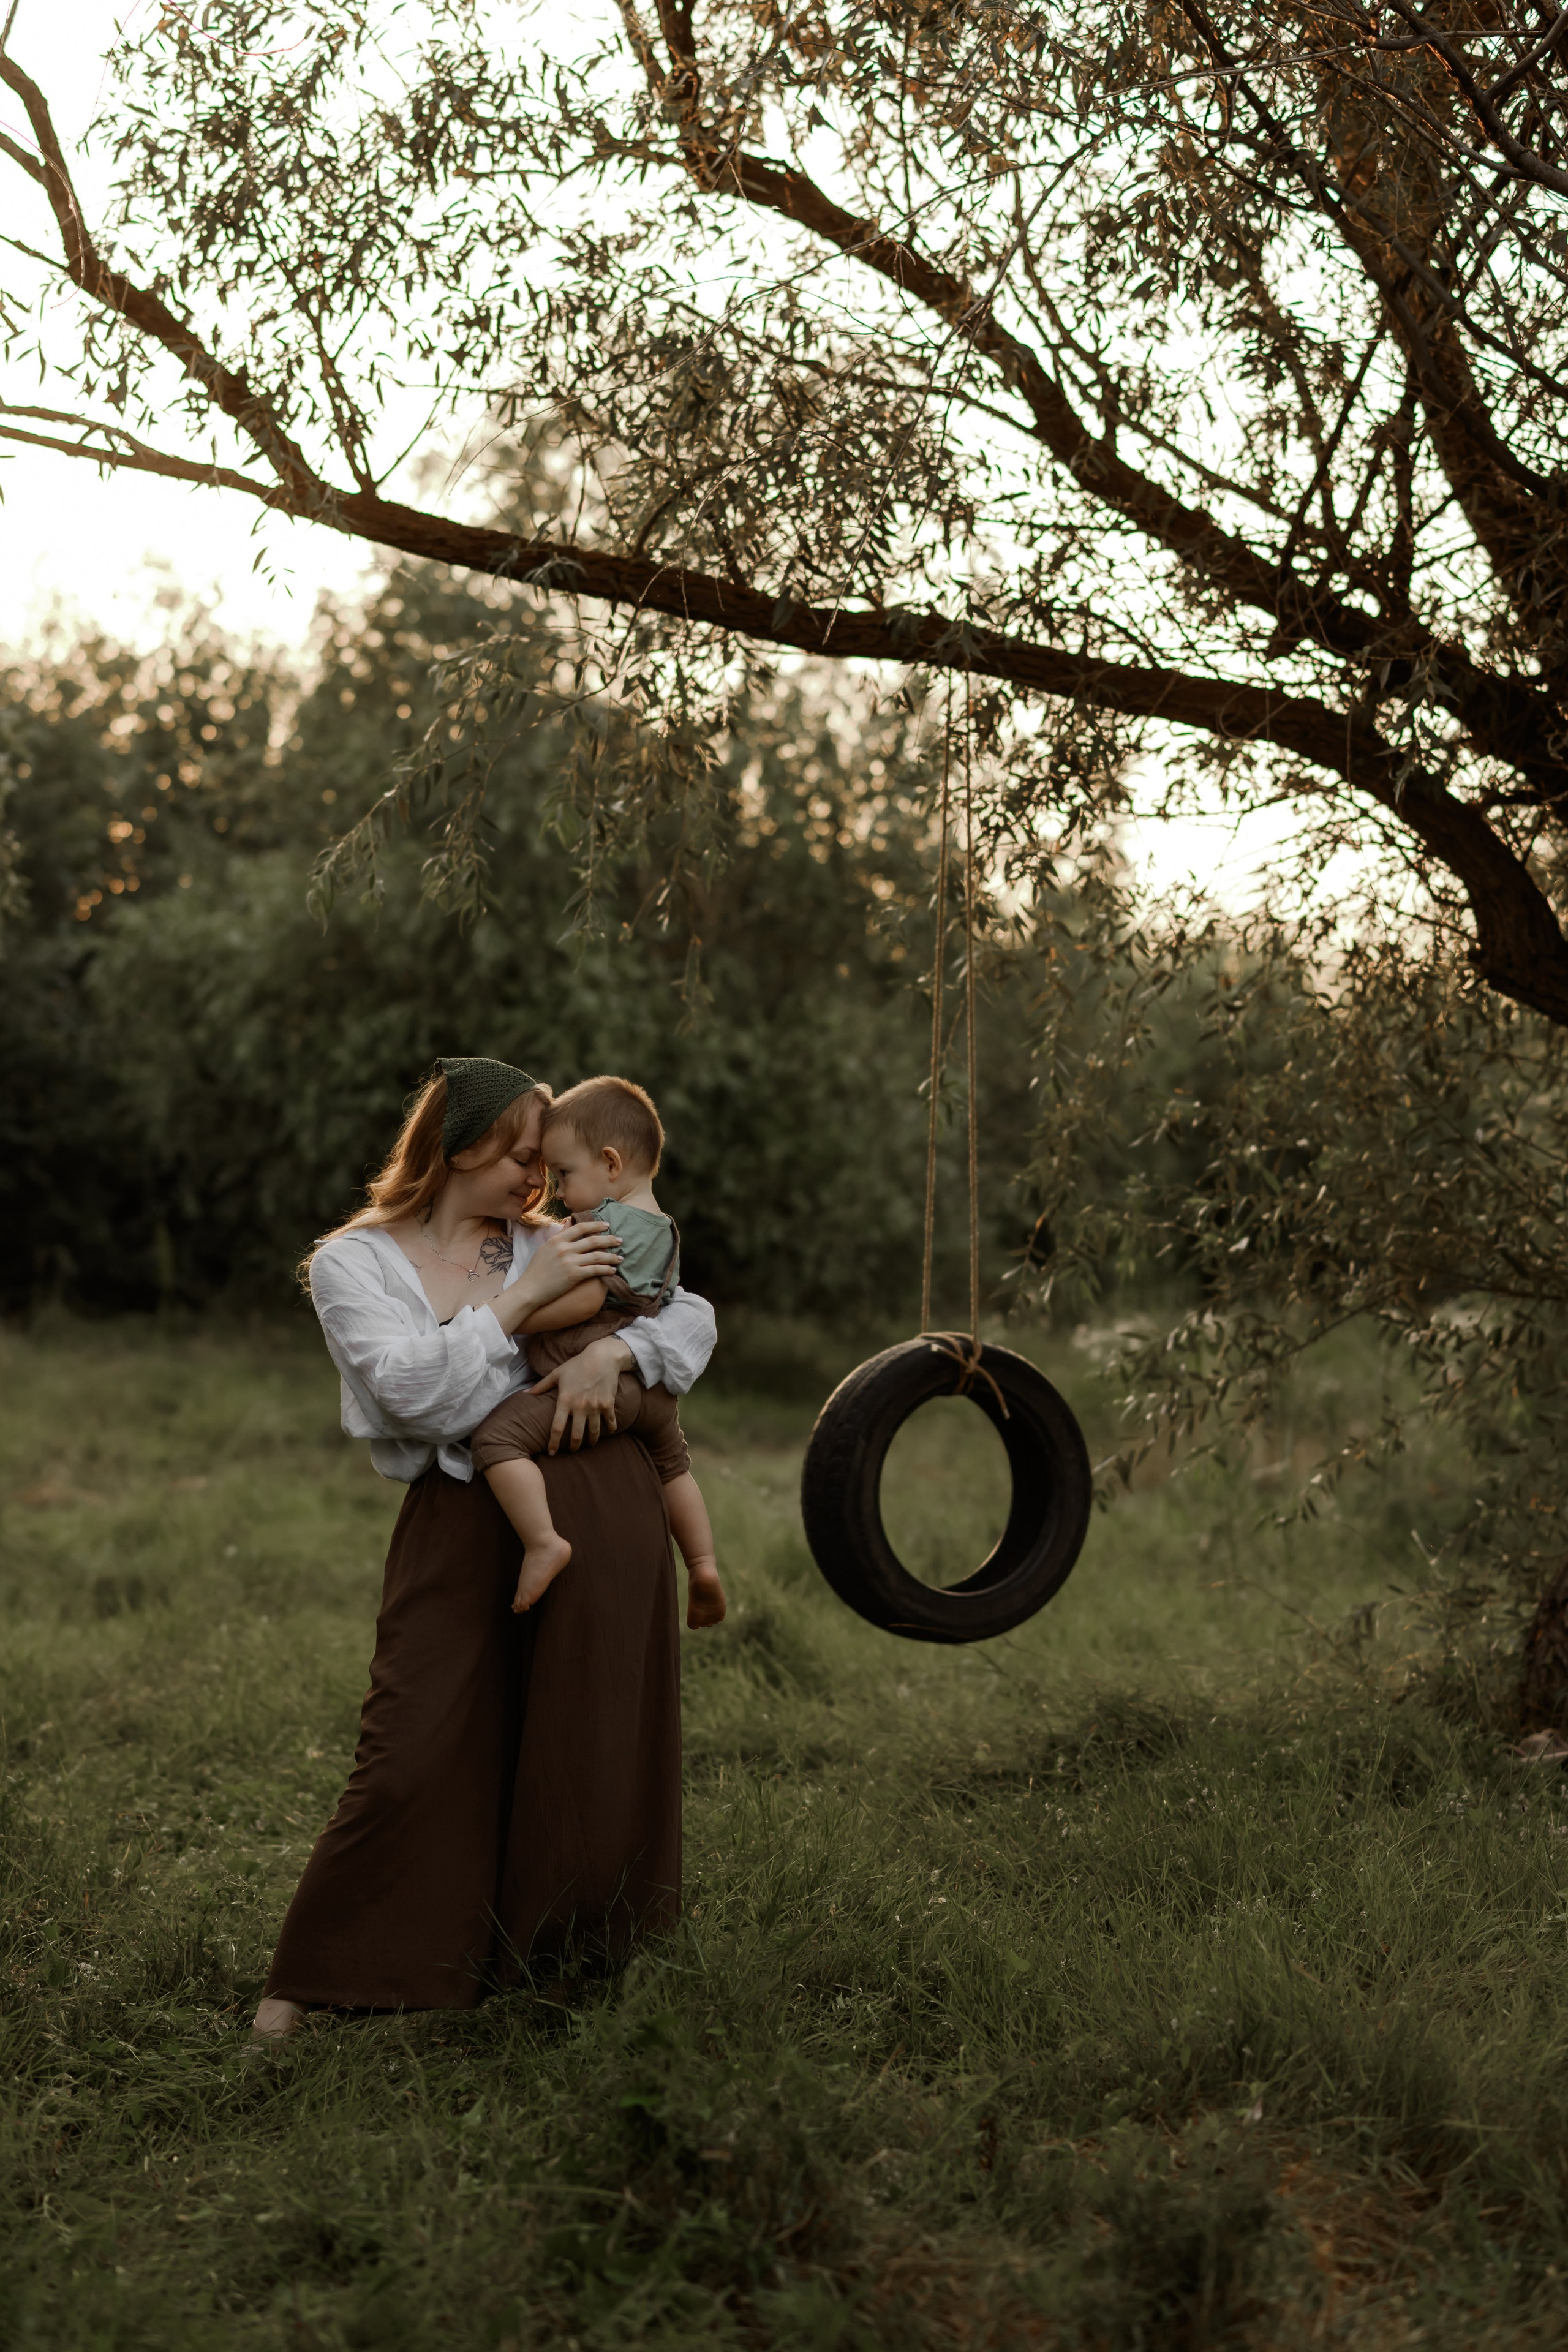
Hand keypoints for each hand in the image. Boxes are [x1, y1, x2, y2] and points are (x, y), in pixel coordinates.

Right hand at [494, 1218, 620, 1332]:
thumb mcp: (545, 1248)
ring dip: (611, 1256)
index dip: (596, 1225)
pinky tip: (613, 1270)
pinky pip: (595, 1270)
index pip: (580, 1227)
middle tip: (620, 1240)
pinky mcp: (573, 1275)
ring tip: (620, 1258)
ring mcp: (569, 1262)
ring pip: (597, 1256)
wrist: (529, 1290)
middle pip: (593, 1240)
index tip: (607, 1225)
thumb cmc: (536, 1270)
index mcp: (557, 1240)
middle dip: (609, 1240)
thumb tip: (570, 1222)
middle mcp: (564, 1249)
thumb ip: (560, 1236)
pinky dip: (606, 1269)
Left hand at [531, 1335, 634, 1452]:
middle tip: (571, 1450)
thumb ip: (541, 1386)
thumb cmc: (577, 1364)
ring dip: (591, 1441)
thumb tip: (525, 1394)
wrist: (602, 1357)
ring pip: (593, 1433)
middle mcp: (580, 1407)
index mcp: (565, 1400)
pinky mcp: (608, 1405)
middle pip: (576, 1436)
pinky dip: (610, 1429)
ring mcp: (595, 1407)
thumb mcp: (557, 1373)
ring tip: (588, 1444)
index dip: (553, 1443)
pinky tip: (608, 1432)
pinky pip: (610, 1423)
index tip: (551, 1452)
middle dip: (573, 1447)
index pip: (556, 1428)